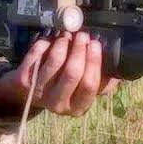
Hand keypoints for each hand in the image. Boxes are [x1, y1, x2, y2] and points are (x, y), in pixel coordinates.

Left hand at [0, 31, 119, 116]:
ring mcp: (39, 93)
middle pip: (73, 73)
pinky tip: (52, 39)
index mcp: (77, 108)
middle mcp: (58, 105)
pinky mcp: (24, 81)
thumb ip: (102, 82)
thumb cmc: (64, 87)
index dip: (94, 61)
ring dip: (63, 44)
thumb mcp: (84, 90)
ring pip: (54, 62)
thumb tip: (118, 70)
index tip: (95, 44)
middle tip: (83, 35)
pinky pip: (37, 55)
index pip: (89, 84)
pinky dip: (46, 43)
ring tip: (67, 35)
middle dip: (80, 49)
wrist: (29, 93)